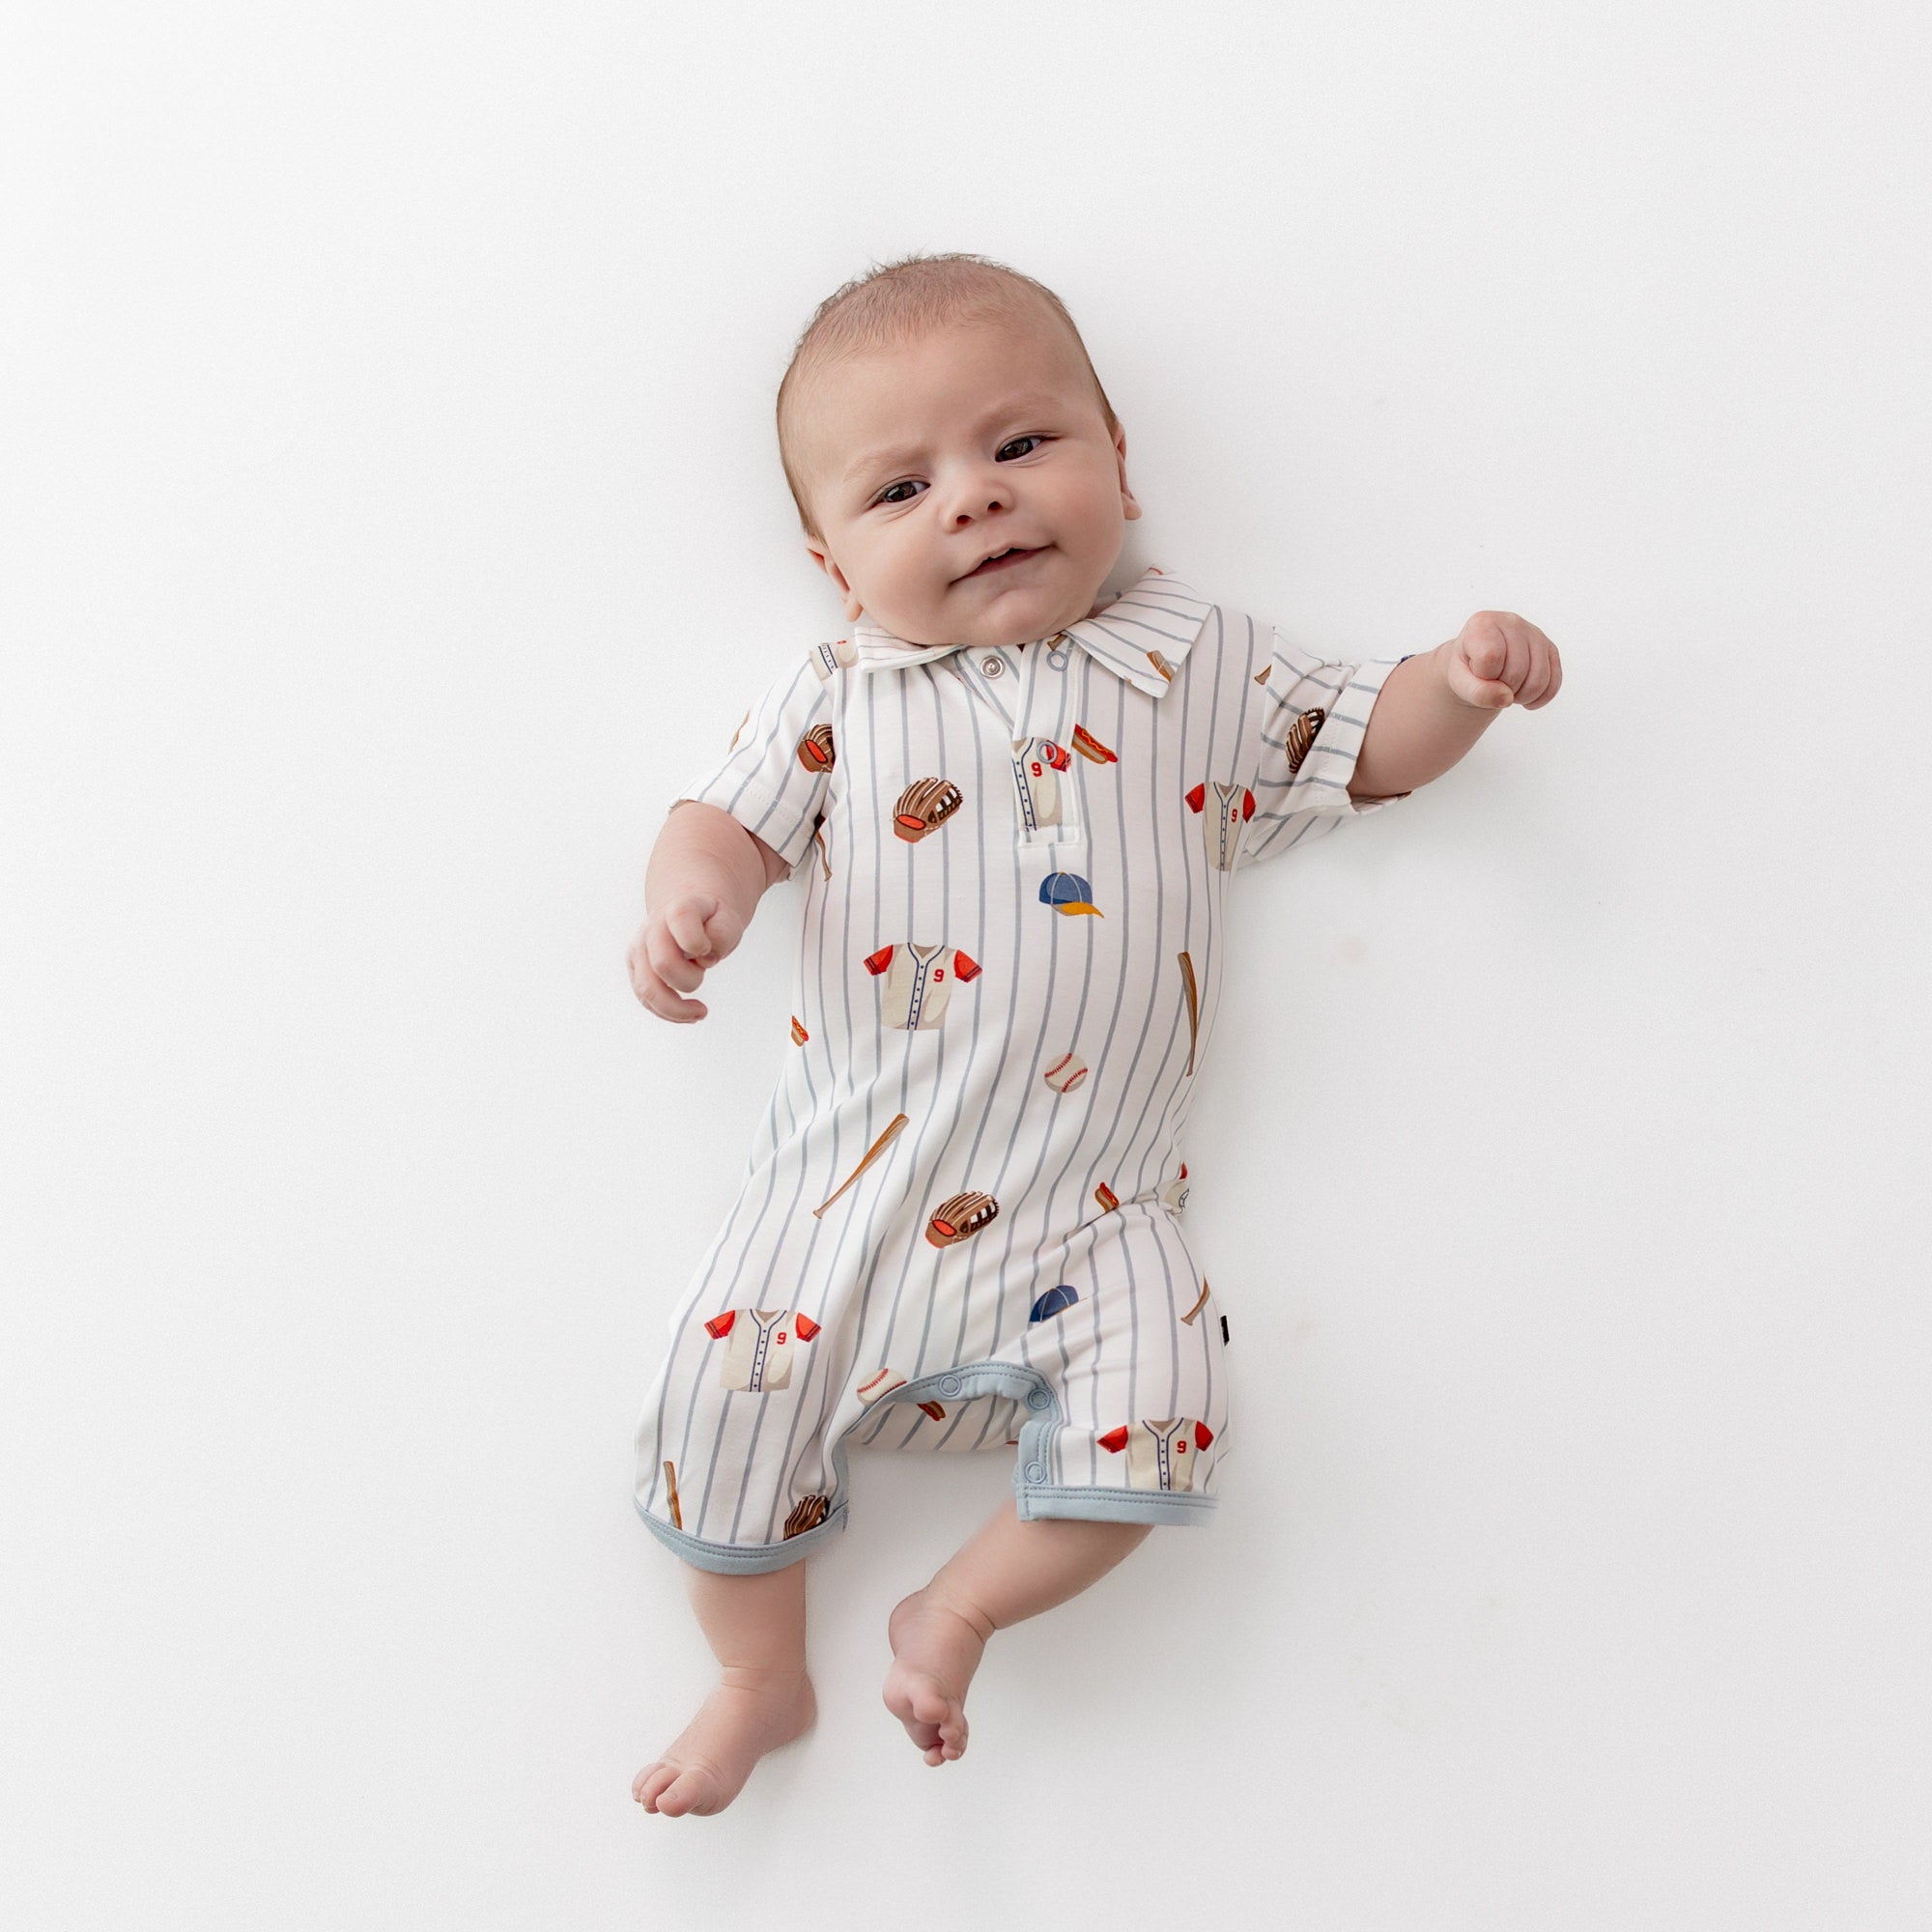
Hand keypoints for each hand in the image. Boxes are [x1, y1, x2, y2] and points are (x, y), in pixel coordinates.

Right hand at [626, 892, 747, 1023]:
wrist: (689, 911)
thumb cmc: (711, 920)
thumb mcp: (729, 919)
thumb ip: (722, 933)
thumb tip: (705, 959)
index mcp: (677, 910)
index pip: (681, 920)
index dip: (697, 942)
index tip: (709, 951)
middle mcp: (652, 929)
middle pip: (663, 964)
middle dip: (691, 979)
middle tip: (705, 973)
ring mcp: (639, 950)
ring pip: (646, 989)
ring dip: (677, 1008)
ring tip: (701, 1012)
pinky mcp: (635, 969)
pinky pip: (646, 999)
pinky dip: (669, 1013)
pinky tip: (690, 1015)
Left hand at [1441, 611, 1562, 711]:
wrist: (1477, 664)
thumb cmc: (1466, 669)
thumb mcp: (1460, 683)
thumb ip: (1478, 692)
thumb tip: (1507, 698)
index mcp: (1484, 623)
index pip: (1491, 657)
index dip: (1485, 676)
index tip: (1477, 672)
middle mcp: (1512, 622)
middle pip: (1517, 671)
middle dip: (1503, 689)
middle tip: (1492, 685)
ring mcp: (1535, 634)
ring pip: (1539, 679)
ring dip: (1521, 697)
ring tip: (1506, 690)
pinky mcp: (1550, 649)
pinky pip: (1553, 683)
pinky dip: (1538, 699)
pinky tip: (1522, 697)